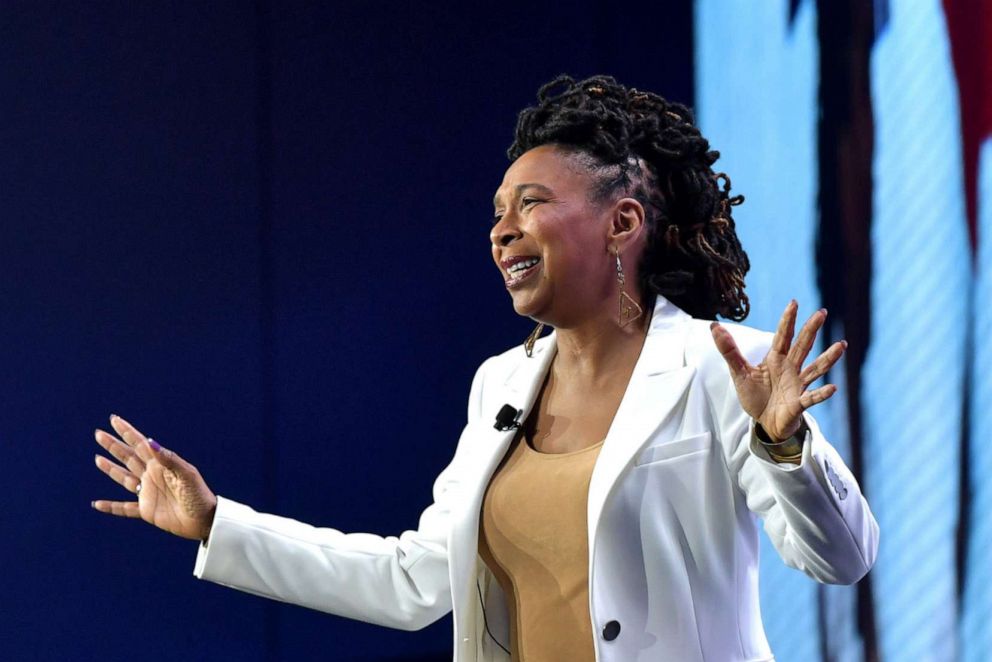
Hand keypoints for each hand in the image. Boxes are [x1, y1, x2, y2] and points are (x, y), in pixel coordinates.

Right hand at [92, 415, 216, 540]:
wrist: (205, 520)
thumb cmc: (199, 495)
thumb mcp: (187, 475)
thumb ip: (169, 459)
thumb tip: (150, 441)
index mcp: (162, 465)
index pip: (141, 445)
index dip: (127, 432)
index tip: (114, 419)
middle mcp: (153, 476)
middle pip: (129, 458)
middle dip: (114, 446)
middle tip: (99, 434)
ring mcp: (148, 493)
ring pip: (124, 478)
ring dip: (111, 469)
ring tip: (98, 458)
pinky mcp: (147, 511)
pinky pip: (124, 508)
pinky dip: (111, 507)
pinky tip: (97, 504)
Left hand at [709, 300, 845, 440]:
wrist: (765, 423)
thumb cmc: (756, 396)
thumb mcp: (739, 372)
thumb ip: (729, 351)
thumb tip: (714, 326)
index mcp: (775, 359)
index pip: (782, 336)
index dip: (787, 320)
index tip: (793, 302)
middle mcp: (790, 368)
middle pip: (802, 346)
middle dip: (811, 329)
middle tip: (822, 312)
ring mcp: (797, 385)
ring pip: (815, 368)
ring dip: (828, 358)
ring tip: (841, 345)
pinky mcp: (799, 403)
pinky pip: (812, 397)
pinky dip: (821, 393)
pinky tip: (832, 388)